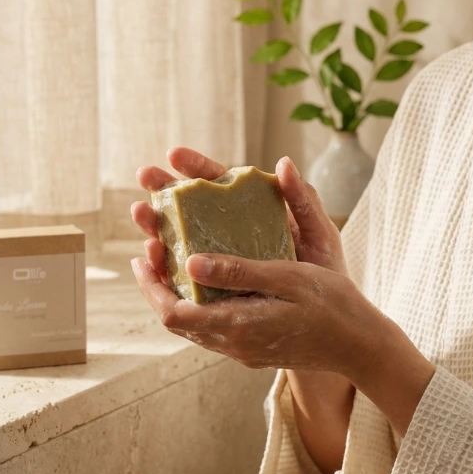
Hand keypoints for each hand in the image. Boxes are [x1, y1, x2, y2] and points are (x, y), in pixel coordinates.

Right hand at [130, 146, 348, 282]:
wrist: (331, 318)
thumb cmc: (325, 269)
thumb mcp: (320, 233)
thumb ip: (303, 200)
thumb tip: (284, 164)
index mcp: (253, 211)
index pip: (220, 183)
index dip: (197, 168)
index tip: (174, 155)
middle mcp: (231, 233)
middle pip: (191, 208)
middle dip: (165, 192)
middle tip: (145, 177)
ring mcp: (220, 262)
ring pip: (181, 241)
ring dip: (158, 227)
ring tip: (142, 216)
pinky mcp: (215, 290)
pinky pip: (186, 278)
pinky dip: (166, 267)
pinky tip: (152, 259)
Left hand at [130, 248, 384, 380]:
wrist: (359, 345)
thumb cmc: (330, 305)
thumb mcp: (286, 278)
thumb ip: (238, 271)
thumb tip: (190, 263)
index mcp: (236, 326)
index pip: (173, 313)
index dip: (151, 286)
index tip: (142, 256)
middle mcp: (233, 345)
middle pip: (177, 321)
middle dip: (158, 287)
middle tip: (151, 251)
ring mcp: (242, 350)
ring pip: (194, 325)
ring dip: (177, 294)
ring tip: (172, 260)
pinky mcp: (253, 349)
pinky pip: (213, 327)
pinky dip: (199, 302)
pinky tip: (207, 279)